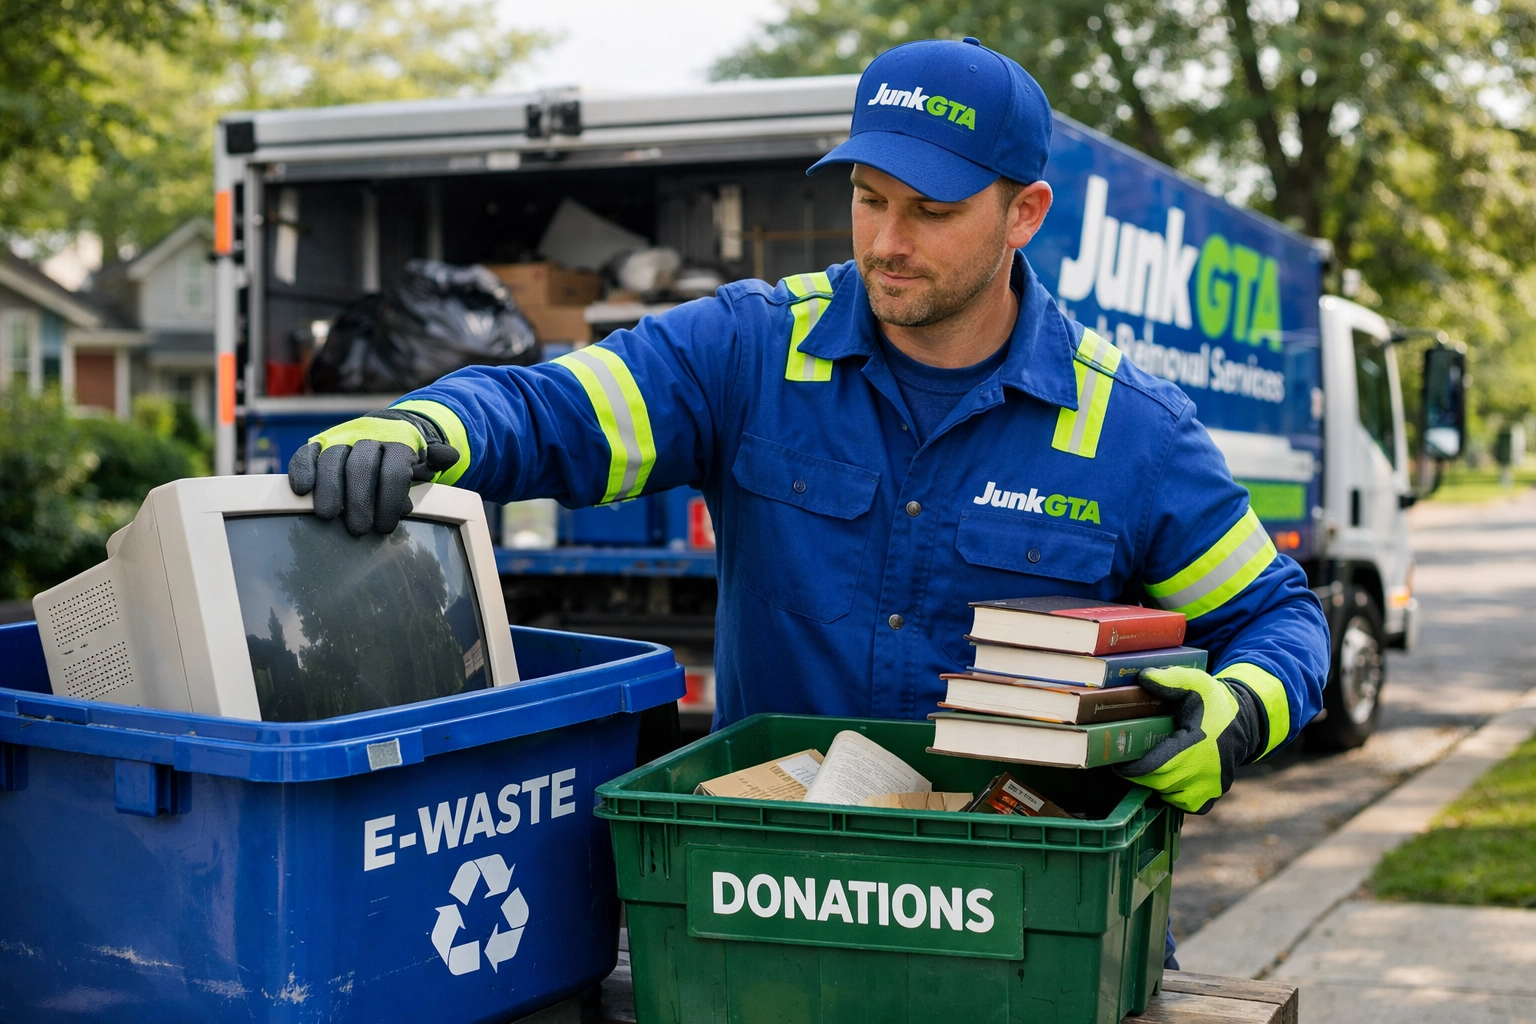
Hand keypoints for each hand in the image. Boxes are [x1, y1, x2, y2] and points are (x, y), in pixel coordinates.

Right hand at [288, 409, 459, 534]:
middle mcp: (369, 436)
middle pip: (362, 465)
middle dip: (359, 499)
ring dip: (328, 488)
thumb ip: (434, 460)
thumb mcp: (425, 461)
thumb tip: (449, 455)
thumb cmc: (407, 457)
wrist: (389, 429)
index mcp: (399, 441)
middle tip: (357, 529)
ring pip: (332, 458)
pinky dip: (302, 469)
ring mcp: (343, 438)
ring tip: (327, 516)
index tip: (386, 527)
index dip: (390, 499)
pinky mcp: (320, 443)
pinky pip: (308, 453)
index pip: (395, 469)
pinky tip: (301, 490)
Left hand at [1116, 666, 1264, 813]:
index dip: (1133, 770)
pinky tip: (1168, 780)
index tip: (1117, 764)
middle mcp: (1205, 769)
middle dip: (1140, 776)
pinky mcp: (1214, 794)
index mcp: (1196, 743)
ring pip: (1170, 796)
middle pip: (1159, 782)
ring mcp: (1211, 785)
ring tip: (1148, 768)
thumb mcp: (1196, 683)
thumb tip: (1142, 677)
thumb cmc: (1214, 703)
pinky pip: (1186, 806)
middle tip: (1128, 764)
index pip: (1156, 766)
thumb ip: (1170, 679)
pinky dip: (1173, 797)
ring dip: (1156, 785)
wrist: (1245, 723)